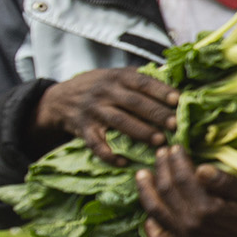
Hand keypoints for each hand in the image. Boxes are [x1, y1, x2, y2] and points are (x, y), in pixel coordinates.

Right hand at [32, 68, 179, 163]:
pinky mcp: (83, 128)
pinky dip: (108, 154)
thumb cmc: (97, 86)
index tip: (178, 100)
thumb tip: (172, 77)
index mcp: (117, 77)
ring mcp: (94, 111)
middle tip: (176, 125)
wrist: (58, 98)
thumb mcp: (115, 75)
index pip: (142, 82)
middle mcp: (105, 92)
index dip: (160, 90)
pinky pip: (95, 143)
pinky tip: (123, 162)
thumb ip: (139, 78)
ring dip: (141, 132)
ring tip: (160, 141)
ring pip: (119, 121)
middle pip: (134, 103)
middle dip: (156, 114)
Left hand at [136, 146, 236, 236]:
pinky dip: (150, 225)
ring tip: (142, 174)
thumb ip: (225, 182)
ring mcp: (187, 236)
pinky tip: (152, 210)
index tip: (175, 146)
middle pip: (166, 191)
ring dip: (146, 191)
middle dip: (161, 168)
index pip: (182, 178)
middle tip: (161, 152)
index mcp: (208, 209)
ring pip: (155, 211)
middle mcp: (193, 224)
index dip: (176, 160)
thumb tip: (201, 169)